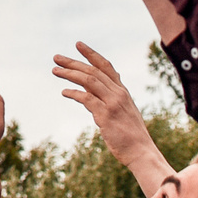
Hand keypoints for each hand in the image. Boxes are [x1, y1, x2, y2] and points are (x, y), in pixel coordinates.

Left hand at [53, 41, 174, 195]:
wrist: (142, 152)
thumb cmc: (132, 136)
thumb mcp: (125, 112)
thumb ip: (114, 100)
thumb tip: (100, 92)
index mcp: (122, 92)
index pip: (106, 67)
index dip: (91, 54)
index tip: (78, 45)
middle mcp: (118, 94)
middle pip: (93, 71)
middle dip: (74, 62)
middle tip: (56, 57)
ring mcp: (112, 103)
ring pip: (89, 81)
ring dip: (70, 74)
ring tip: (55, 70)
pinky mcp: (106, 115)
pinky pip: (87, 99)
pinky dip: (74, 93)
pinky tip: (64, 92)